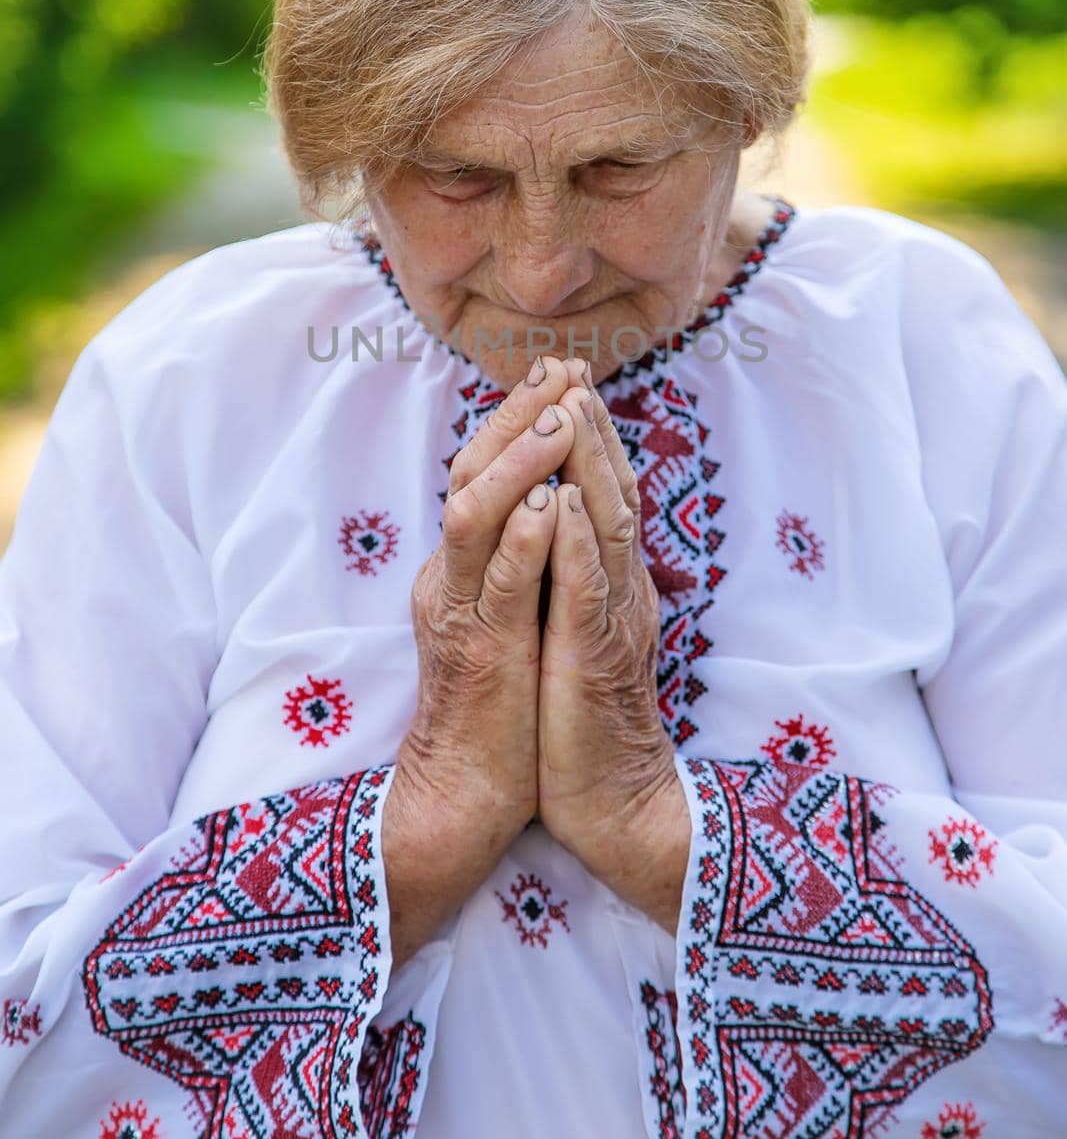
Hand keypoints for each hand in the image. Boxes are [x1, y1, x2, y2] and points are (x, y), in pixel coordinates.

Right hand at [391, 354, 578, 859]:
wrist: (468, 791)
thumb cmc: (503, 702)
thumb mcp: (509, 611)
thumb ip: (517, 556)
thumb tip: (548, 493)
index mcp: (462, 565)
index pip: (480, 470)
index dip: (517, 418)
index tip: (560, 372)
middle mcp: (453, 575)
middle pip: (468, 474)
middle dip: (516, 419)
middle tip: (558, 371)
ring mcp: (461, 610)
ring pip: (474, 516)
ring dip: (518, 464)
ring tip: (557, 419)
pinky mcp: (482, 652)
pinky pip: (497, 587)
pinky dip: (521, 542)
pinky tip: (546, 505)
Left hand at [536, 360, 683, 882]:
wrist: (614, 801)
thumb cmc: (584, 717)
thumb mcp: (577, 629)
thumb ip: (573, 575)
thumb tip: (552, 520)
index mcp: (613, 580)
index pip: (604, 493)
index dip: (588, 436)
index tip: (565, 378)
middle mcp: (621, 588)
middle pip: (612, 492)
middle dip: (589, 427)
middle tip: (571, 367)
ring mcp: (612, 619)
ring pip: (605, 526)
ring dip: (588, 463)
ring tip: (571, 406)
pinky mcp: (592, 657)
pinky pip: (585, 591)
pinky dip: (574, 542)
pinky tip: (560, 502)